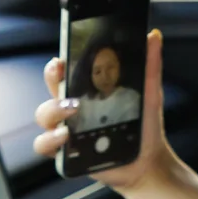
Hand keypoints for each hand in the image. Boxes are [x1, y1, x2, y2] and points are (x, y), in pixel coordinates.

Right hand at [33, 28, 173, 191]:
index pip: (66, 71)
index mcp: (88, 91)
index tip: (62, 57)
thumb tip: (153, 36)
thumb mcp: (149, 94)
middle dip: (51, 78)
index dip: (59, 63)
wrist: (149, 162)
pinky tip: (65, 137)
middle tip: (62, 75)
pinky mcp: (67, 153)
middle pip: (51, 88)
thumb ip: (150, 67)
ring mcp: (67, 130)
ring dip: (52, 110)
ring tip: (73, 111)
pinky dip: (50, 140)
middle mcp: (73, 109)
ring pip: (43, 115)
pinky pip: (44, 145)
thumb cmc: (144, 128)